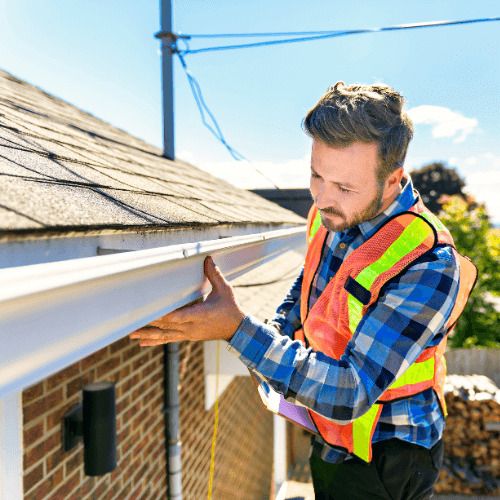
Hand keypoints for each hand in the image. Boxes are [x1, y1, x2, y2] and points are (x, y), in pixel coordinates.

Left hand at [129, 256, 245, 345]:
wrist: (236, 330)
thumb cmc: (231, 309)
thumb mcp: (226, 290)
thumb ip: (215, 275)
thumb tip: (207, 259)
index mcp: (201, 315)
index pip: (179, 316)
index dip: (165, 316)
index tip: (152, 313)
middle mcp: (193, 327)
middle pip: (168, 326)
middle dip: (150, 323)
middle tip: (133, 322)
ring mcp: (189, 334)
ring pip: (166, 335)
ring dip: (148, 335)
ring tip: (132, 334)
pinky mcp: (188, 337)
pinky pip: (169, 340)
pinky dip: (155, 341)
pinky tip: (142, 343)